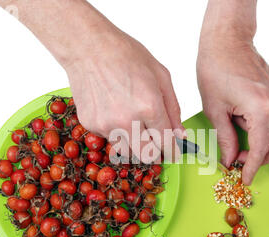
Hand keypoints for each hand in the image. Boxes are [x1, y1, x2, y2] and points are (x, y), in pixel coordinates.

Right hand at [0, 0, 183, 162]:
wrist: (88, 47)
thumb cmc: (126, 55)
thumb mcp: (161, 76)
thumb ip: (173, 108)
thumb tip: (180, 134)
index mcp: (150, 108)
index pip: (166, 143)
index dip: (172, 151)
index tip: (174, 154)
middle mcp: (128, 122)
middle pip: (146, 156)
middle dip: (154, 153)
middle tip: (156, 144)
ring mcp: (107, 125)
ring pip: (127, 152)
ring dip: (134, 145)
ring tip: (133, 125)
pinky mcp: (91, 125)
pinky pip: (109, 138)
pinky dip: (115, 132)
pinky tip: (114, 111)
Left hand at [197, 1, 268, 184]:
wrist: (227, 41)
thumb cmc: (216, 68)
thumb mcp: (214, 109)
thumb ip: (225, 138)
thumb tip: (229, 160)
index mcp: (262, 108)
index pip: (260, 150)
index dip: (252, 168)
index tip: (245, 179)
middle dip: (261, 159)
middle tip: (239, 160)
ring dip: (261, 144)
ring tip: (236, 136)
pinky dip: (263, 129)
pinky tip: (243, 120)